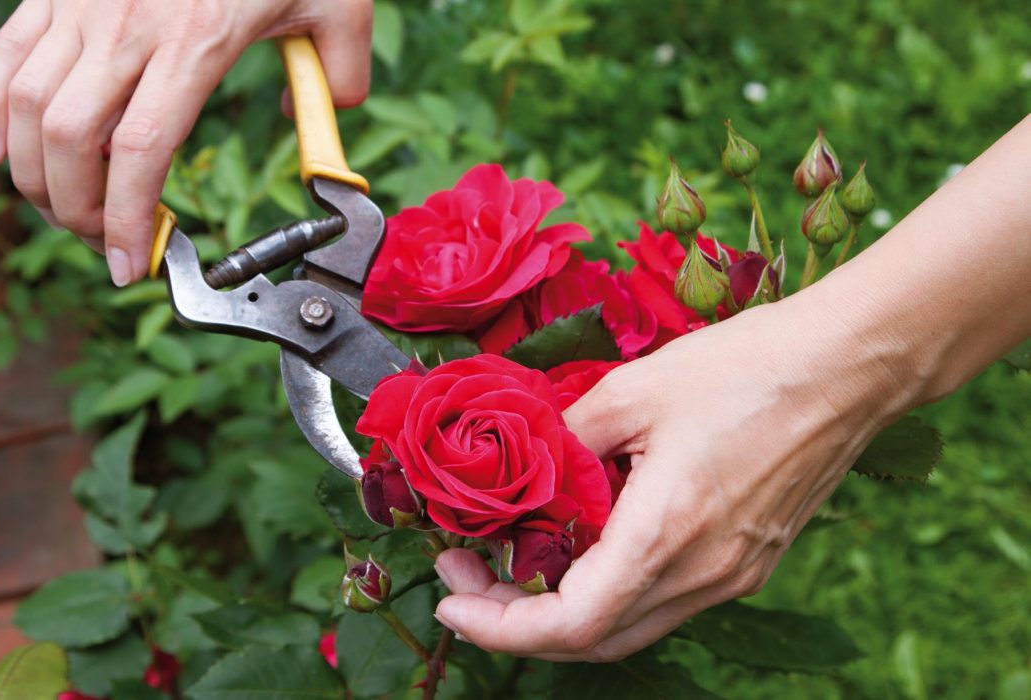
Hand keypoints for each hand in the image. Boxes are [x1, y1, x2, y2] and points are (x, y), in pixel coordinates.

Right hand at [0, 0, 372, 284]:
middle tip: (102, 241)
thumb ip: (341, 75)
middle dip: (76, 210)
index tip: (132, 264)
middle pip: (73, 140)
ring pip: (29, 104)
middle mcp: (129, 26)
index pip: (144, 151)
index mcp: (198, 41)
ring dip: (32, 173)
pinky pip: (6, 54)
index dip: (128, 219)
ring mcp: (83, 5)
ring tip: (58, 209)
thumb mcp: (336, 3)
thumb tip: (313, 121)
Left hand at [432, 292, 913, 660]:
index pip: (570, 624)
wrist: (848, 366)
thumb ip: (565, 438)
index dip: (499, 626)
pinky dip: (609, 591)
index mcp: (667, 531)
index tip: (451, 597)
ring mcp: (732, 575)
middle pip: (594, 641)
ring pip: (629, 627)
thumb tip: (521, 467)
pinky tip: (582, 546)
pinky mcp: (748, 562)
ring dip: (562, 610)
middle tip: (468, 575)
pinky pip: (664, 600)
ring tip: (513, 563)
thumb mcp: (633, 389)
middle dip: (516, 621)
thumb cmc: (746, 366)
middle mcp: (703, 572)